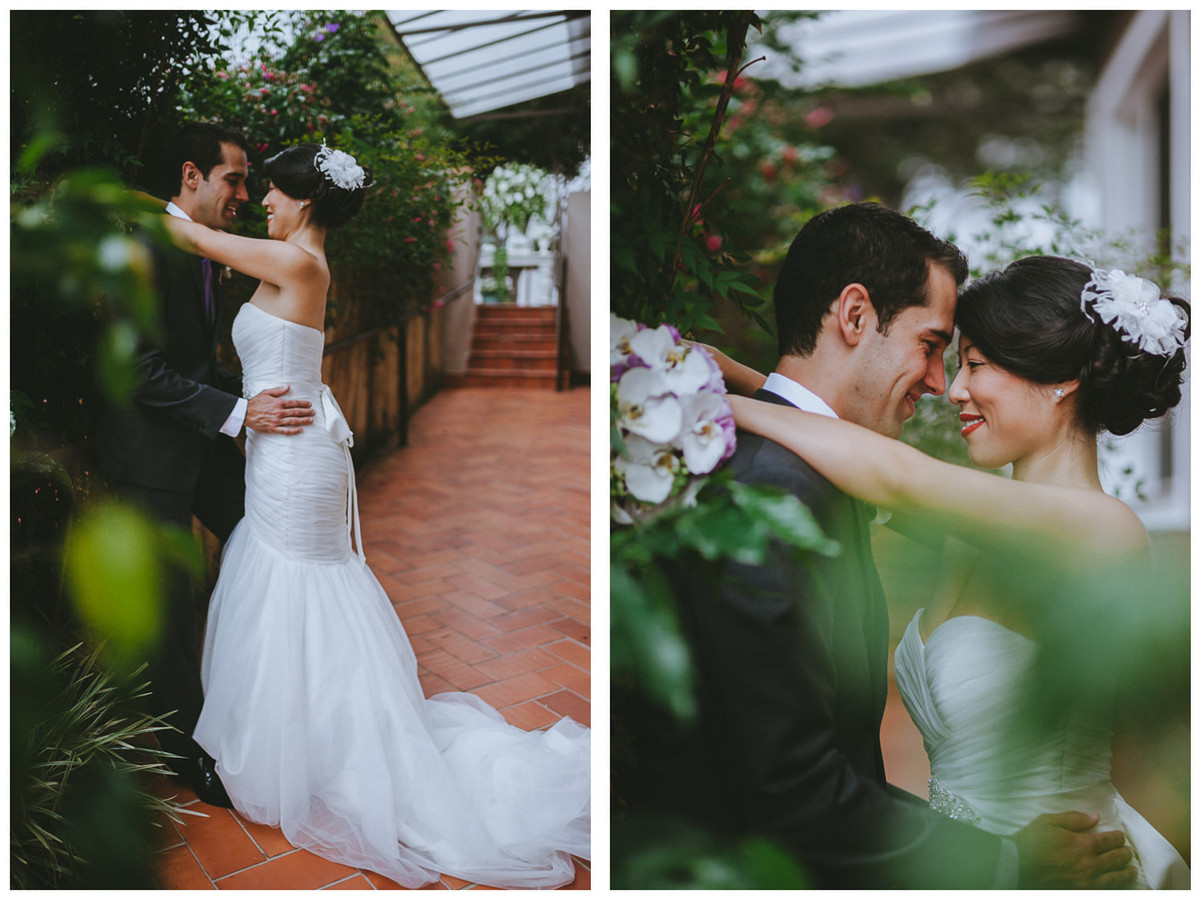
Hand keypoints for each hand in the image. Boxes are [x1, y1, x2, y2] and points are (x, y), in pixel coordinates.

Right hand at [246, 386, 313, 434]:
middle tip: (313, 412)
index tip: (309, 404)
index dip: (303, 404)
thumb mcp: (266, 393)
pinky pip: (286, 431)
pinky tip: (300, 430)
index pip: (294, 404)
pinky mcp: (273, 428)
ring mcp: (277, 421)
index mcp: (278, 403)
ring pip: (293, 421)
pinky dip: (294, 431)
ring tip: (311, 420)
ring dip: (303, 421)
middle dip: (306, 412)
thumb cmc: (255, 402)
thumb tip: (288, 387)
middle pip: (296, 412)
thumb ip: (278, 390)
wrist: (245, 413)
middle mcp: (279, 412)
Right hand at [1014, 811, 1136, 888]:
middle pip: (1117, 859)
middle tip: (1128, 852)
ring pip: (1116, 879)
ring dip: (1127, 873)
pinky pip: (1105, 891)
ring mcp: (1087, 882)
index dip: (1118, 837)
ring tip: (1131, 870)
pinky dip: (1115, 887)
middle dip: (1125, 854)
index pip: (1110, 841)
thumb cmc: (1030, 842)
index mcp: (1083, 844)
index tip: (1120, 836)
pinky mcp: (1081, 892)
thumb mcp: (1048, 821)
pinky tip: (1117, 885)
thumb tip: (1096, 818)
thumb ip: (1074, 819)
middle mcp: (1090, 864)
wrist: (1016, 867)